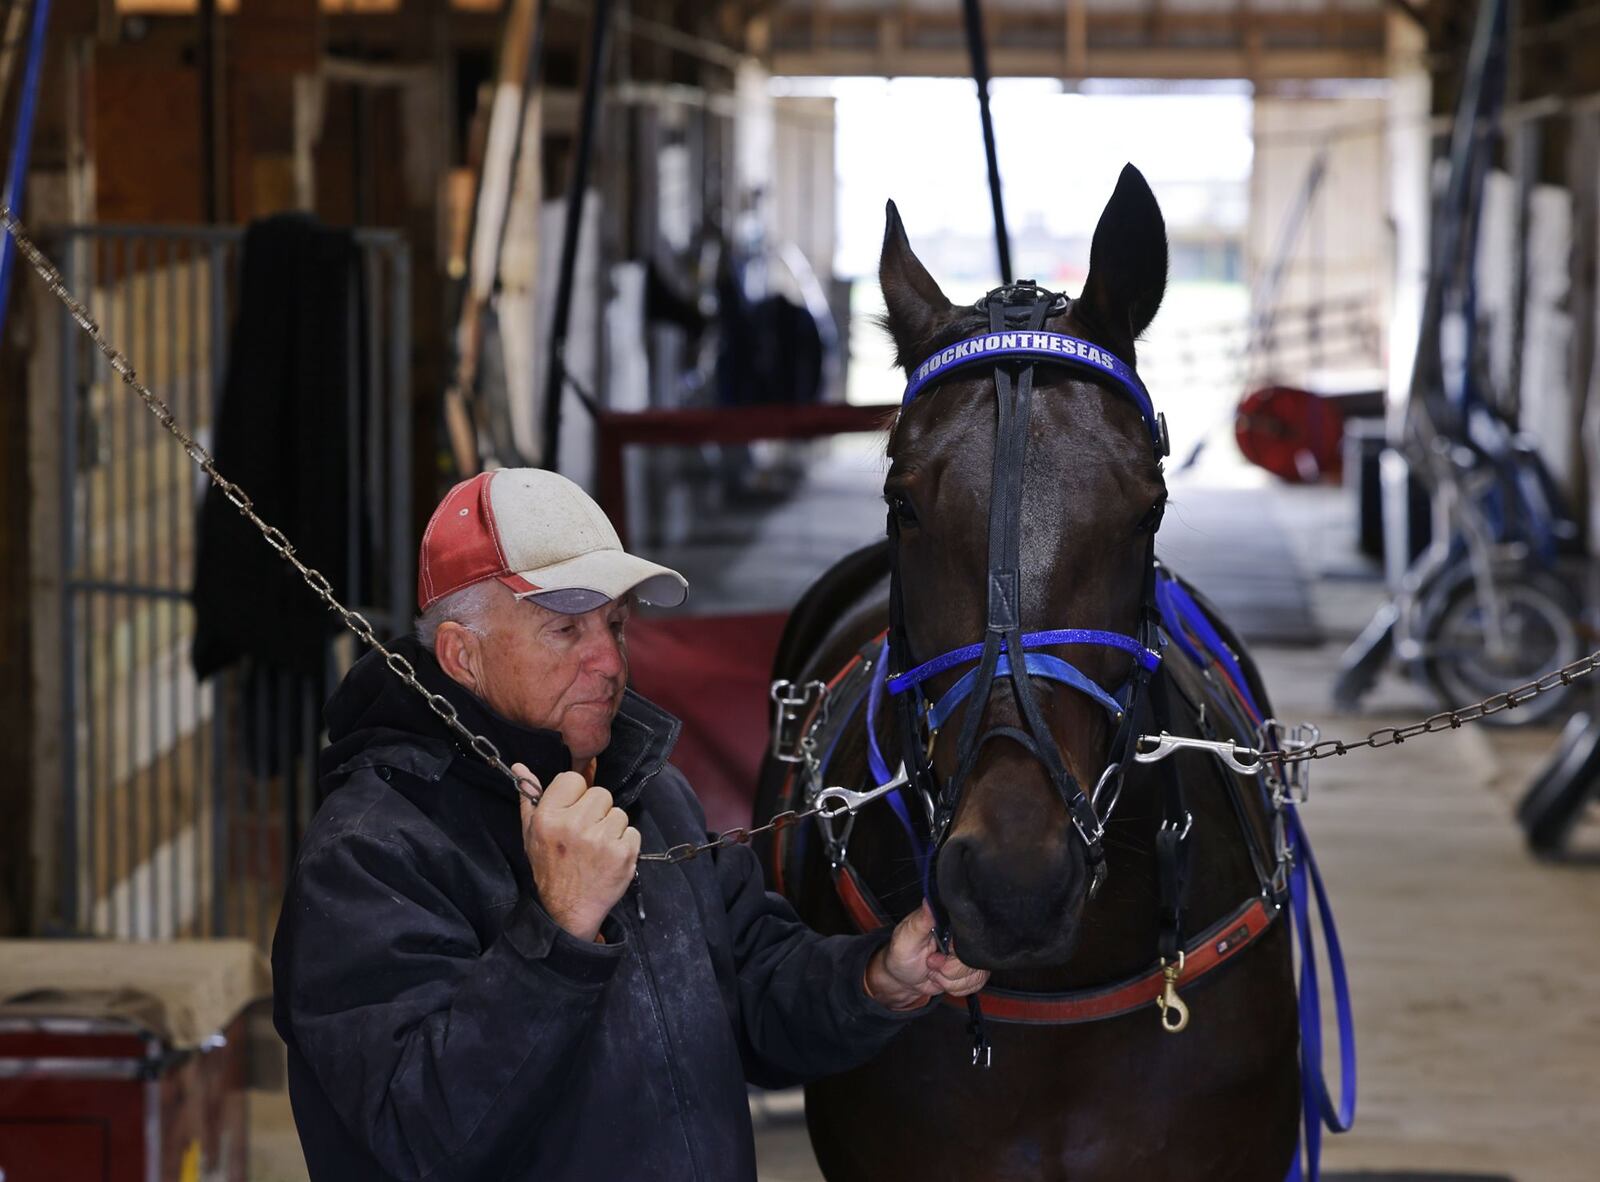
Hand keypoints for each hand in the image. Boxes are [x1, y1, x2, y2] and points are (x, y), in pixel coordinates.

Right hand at [514, 763, 639, 941]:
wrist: (567, 912)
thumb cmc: (549, 869)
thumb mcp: (531, 834)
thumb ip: (529, 798)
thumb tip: (519, 767)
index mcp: (549, 817)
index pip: (573, 779)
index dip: (576, 795)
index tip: (573, 811)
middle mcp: (574, 825)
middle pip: (600, 793)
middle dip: (596, 811)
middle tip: (586, 833)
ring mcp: (601, 839)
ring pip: (619, 812)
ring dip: (611, 828)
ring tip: (597, 848)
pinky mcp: (623, 853)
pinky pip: (632, 832)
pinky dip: (625, 844)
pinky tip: (609, 858)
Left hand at [863, 900, 989, 1010]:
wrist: (903, 978)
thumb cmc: (902, 955)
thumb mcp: (906, 938)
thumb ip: (921, 921)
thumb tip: (929, 901)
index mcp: (949, 922)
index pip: (969, 935)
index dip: (953, 953)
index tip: (936, 956)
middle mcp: (962, 936)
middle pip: (974, 959)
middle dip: (949, 971)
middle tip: (931, 963)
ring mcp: (969, 954)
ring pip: (976, 975)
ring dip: (951, 981)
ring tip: (936, 971)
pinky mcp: (972, 970)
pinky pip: (975, 984)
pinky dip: (957, 988)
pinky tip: (944, 979)